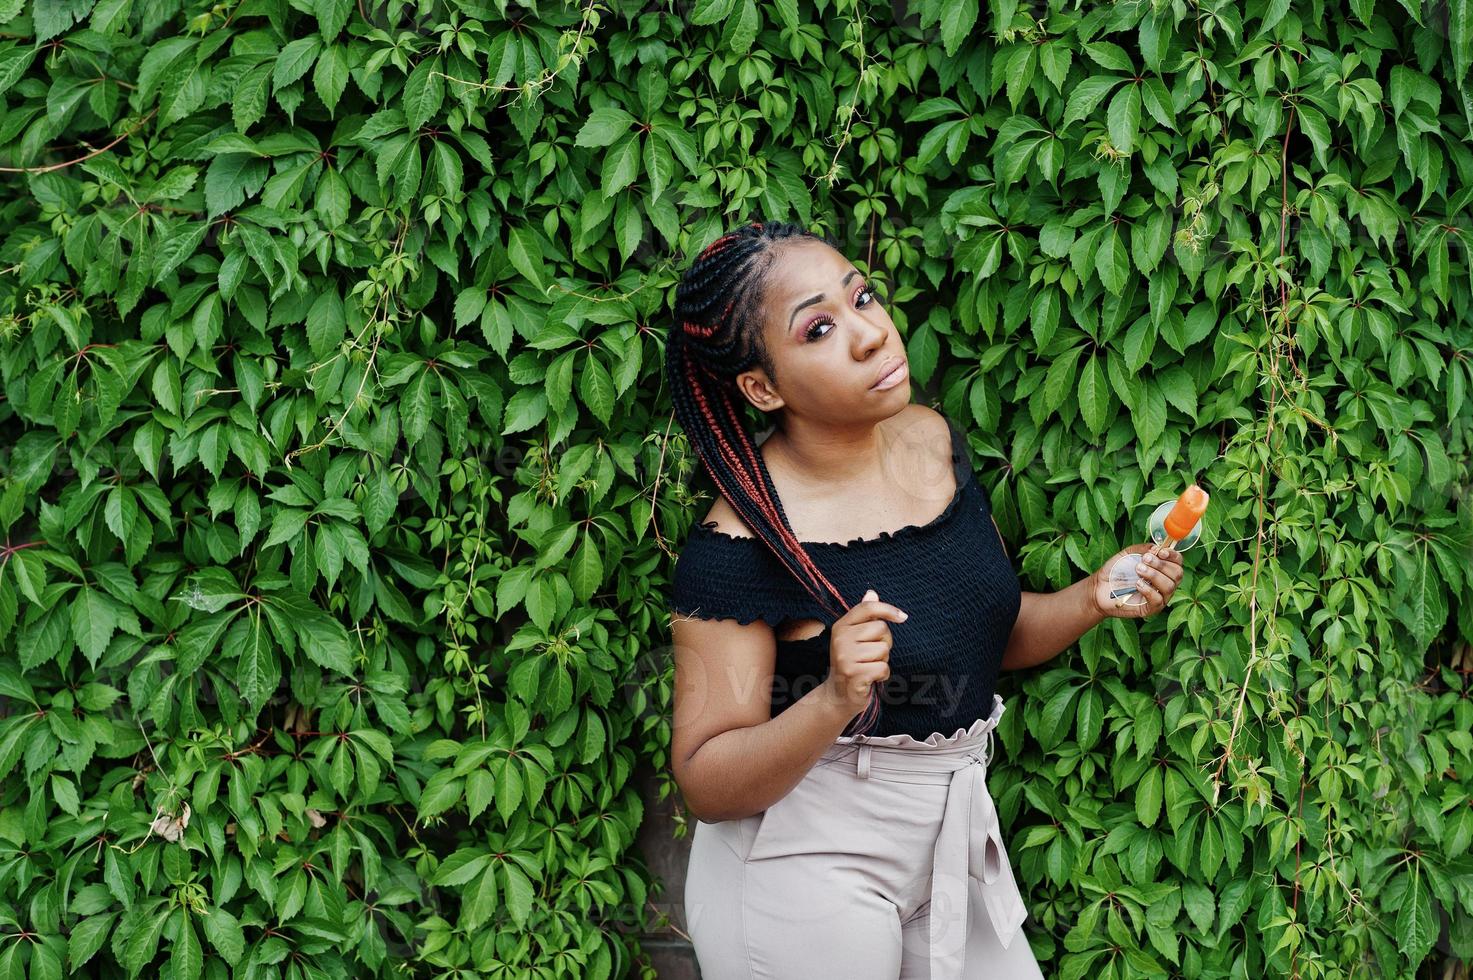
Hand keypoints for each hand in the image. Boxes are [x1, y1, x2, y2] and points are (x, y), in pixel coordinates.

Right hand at [824, 588, 904, 715]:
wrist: (838, 695)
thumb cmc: (852, 663)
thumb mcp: (854, 637)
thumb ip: (864, 616)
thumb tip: (871, 593)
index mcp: (840, 626)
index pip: (867, 608)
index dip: (888, 609)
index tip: (903, 617)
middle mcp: (840, 639)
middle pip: (881, 629)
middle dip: (884, 643)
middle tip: (871, 655)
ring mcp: (845, 657)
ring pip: (883, 649)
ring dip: (883, 660)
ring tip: (869, 667)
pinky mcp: (854, 674)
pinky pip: (883, 668)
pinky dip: (883, 675)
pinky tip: (871, 678)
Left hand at [1089, 544, 1183, 618]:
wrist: (1099, 587)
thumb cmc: (1116, 570)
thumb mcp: (1128, 554)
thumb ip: (1143, 549)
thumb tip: (1157, 547)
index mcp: (1162, 568)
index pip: (1177, 561)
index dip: (1173, 555)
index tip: (1160, 552)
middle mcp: (1164, 582)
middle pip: (1177, 574)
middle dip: (1162, 565)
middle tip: (1144, 560)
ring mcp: (1159, 596)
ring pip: (1170, 586)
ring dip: (1154, 575)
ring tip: (1138, 570)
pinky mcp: (1151, 608)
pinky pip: (1159, 600)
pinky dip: (1149, 590)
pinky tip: (1137, 584)